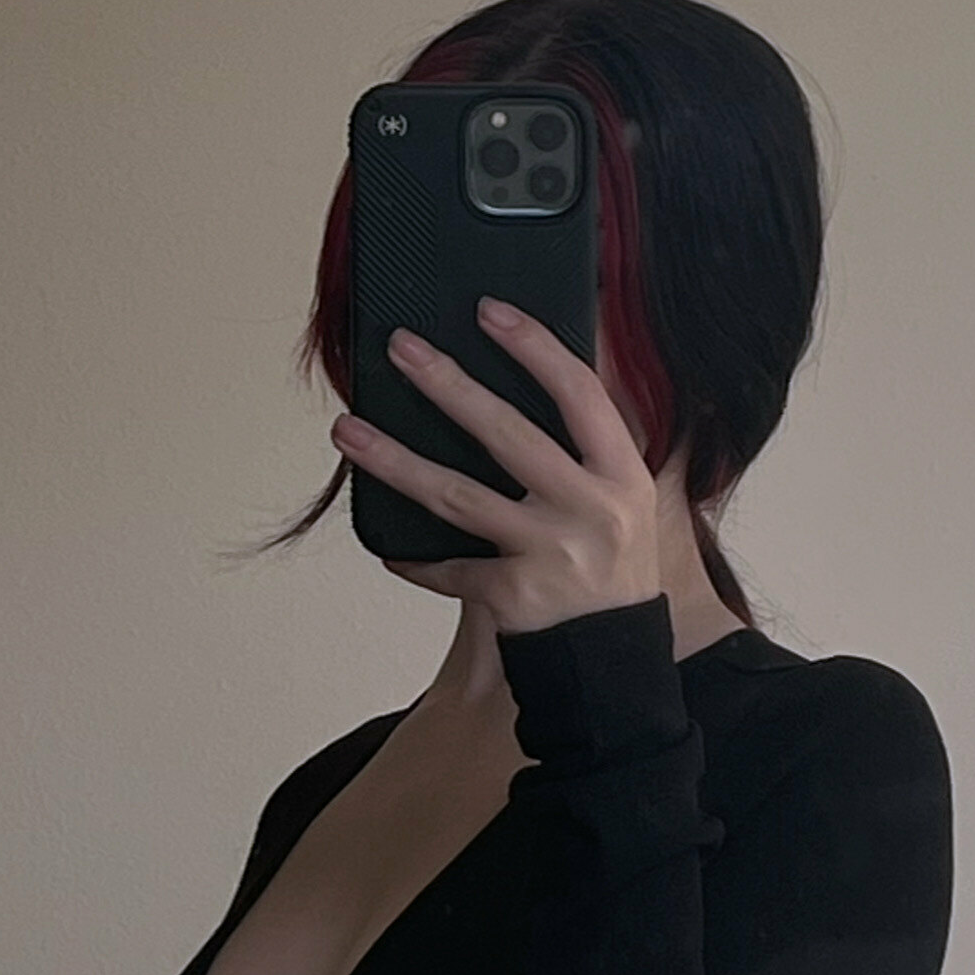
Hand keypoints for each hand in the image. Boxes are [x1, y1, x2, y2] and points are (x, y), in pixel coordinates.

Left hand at [330, 298, 665, 635]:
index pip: (579, 394)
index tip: (490, 311)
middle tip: (402, 348)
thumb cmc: (614, 571)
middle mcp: (589, 511)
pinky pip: (450, 569)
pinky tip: (387, 547)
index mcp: (621, 476)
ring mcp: (549, 554)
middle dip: (448, 385)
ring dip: (395, 461)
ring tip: (348, 430)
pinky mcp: (513, 597)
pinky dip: (416, 560)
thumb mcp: (627, 503)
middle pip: (508, 434)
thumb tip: (538, 373)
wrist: (615, 662)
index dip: (535, 348)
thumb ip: (590, 448)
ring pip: (458, 496)